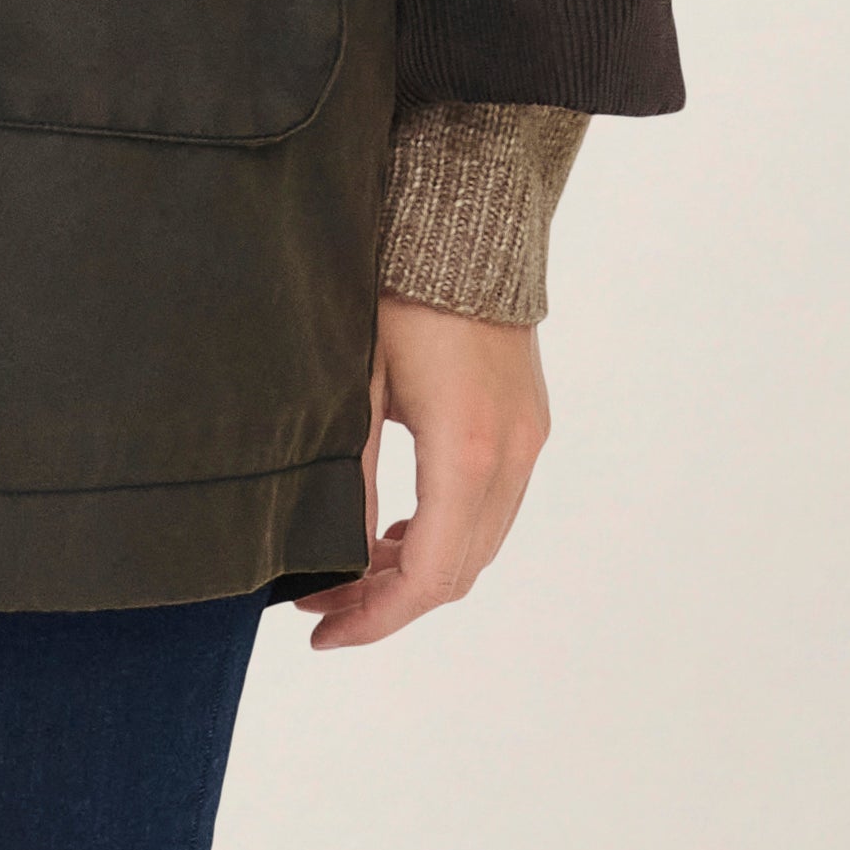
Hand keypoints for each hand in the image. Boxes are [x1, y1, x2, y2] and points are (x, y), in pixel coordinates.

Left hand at [295, 293, 549, 650]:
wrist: (463, 219)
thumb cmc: (399, 288)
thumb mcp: (356, 382)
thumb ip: (352, 476)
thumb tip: (340, 557)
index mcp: (466, 449)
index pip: (430, 575)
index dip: (376, 617)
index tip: (322, 631)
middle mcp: (512, 453)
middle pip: (460, 570)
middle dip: (389, 599)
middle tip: (321, 603)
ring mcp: (528, 437)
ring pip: (480, 541)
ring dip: (419, 567)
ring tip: (349, 571)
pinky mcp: (528, 420)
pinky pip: (493, 505)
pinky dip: (447, 531)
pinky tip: (398, 529)